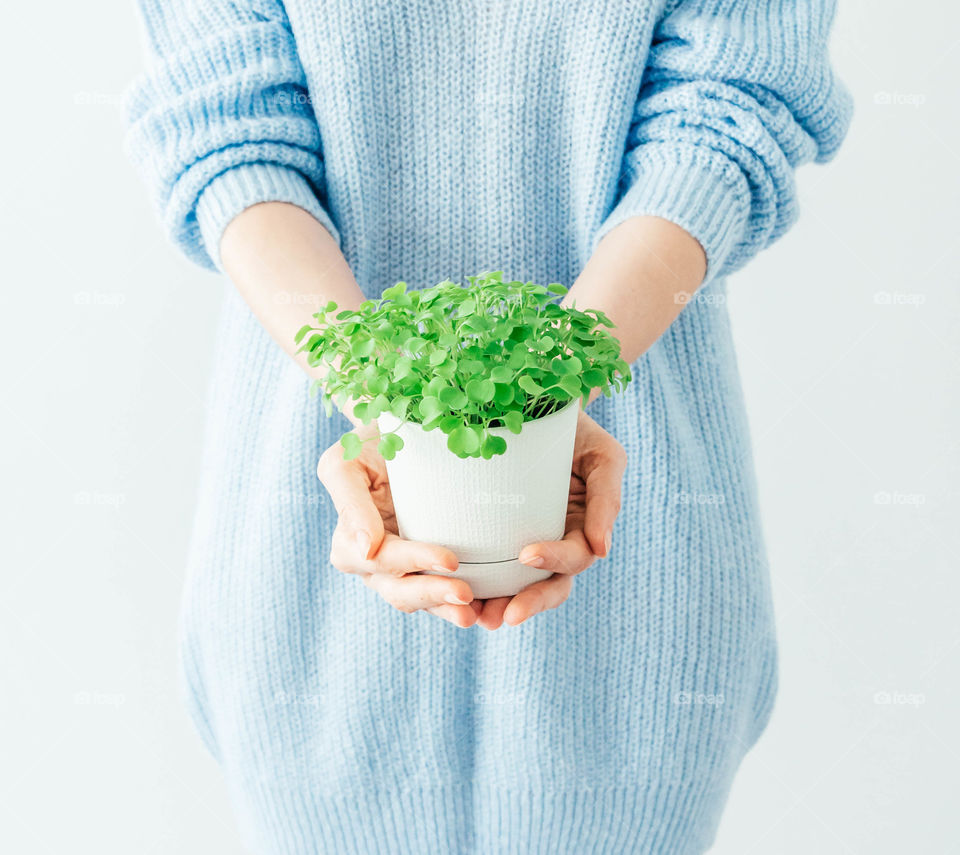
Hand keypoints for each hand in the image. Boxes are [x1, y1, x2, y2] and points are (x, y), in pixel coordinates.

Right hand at [317, 424, 480, 627]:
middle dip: (434, 594)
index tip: (451, 559)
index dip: (415, 561)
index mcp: (351, 543)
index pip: (383, 560)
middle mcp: (374, 565)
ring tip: (476, 613)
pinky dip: (462, 603)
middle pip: (401, 591)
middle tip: (467, 596)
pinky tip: (487, 608)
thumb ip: (350, 504)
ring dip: (446, 608)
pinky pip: (442, 594)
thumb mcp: (346, 464)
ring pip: (422, 600)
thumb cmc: (369, 445)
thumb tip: (367, 549)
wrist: (398, 435)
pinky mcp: (429, 570)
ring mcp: (402, 571)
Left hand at [475, 410, 626, 629]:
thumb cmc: (577, 431)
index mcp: (582, 529)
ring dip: (500, 605)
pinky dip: (477, 584)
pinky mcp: (494, 537)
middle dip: (528, 602)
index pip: (573, 557)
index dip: (554, 561)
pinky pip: (488, 566)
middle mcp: (556, 542)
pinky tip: (455, 596)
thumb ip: (607, 499)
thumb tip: (602, 551)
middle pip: (548, 584)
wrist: (539, 406)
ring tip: (479, 618)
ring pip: (518, 586)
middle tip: (503, 617)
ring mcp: (526, 541)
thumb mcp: (603, 458)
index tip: (527, 554)